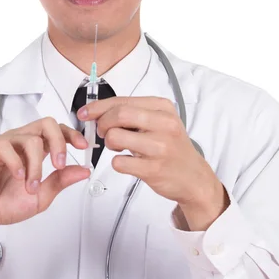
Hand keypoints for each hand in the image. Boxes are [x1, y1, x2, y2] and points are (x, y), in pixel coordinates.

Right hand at [0, 117, 90, 236]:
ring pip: (29, 138)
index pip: (56, 130)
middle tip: (60, 164)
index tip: (83, 146)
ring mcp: (3, 144)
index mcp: (34, 150)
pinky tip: (17, 176)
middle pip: (46, 124)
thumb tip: (84, 171)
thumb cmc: (3, 204)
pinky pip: (4, 145)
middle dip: (59, 142)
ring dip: (36, 165)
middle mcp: (20, 143)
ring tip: (31, 185)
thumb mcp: (41, 197)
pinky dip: (15, 162)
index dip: (71, 134)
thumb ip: (61, 181)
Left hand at [77, 96, 227, 221]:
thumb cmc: (171, 147)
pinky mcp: (154, 169)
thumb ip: (133, 113)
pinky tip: (128, 162)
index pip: (122, 101)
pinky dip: (117, 162)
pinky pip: (119, 162)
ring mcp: (160, 147)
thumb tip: (98, 111)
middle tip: (102, 132)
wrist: (193, 177)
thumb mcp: (159, 122)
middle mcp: (164, 124)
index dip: (98, 107)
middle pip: (118, 114)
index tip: (85, 113)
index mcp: (163, 108)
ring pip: (115, 137)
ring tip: (119, 147)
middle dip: (102, 123)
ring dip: (109, 144)